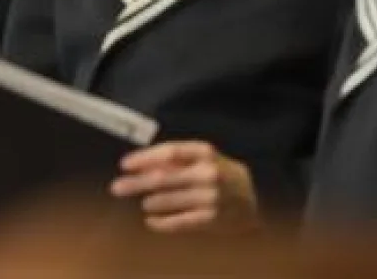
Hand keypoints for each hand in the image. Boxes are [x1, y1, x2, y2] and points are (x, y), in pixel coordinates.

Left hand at [109, 141, 259, 234]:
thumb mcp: (204, 158)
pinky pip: (180, 222)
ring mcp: (211, 197)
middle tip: (116, 187)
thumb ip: (177, 160)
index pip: (168, 152)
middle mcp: (208, 173)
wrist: (259, 198)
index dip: (143, 158)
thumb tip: (142, 166)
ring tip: (141, 202)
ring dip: (150, 202)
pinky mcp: (212, 218)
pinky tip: (150, 222)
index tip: (124, 164)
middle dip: (136, 183)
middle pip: (163, 177)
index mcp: (204, 152)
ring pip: (169, 200)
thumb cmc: (222, 173)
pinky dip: (162, 223)